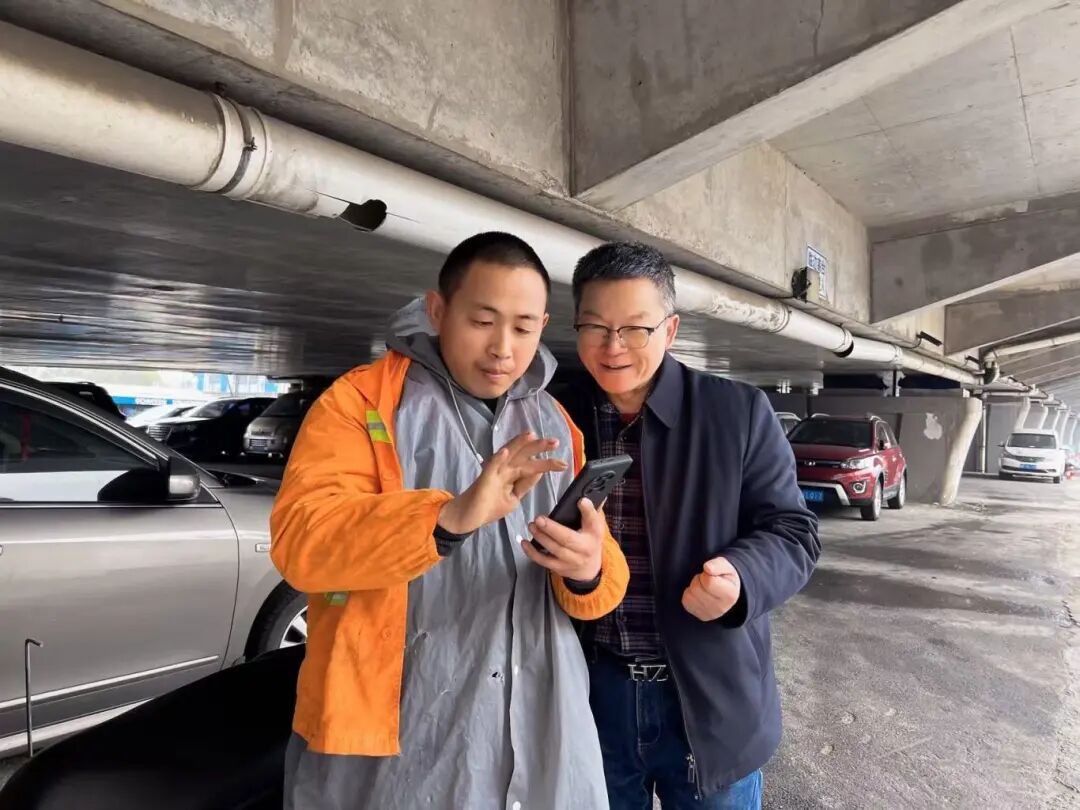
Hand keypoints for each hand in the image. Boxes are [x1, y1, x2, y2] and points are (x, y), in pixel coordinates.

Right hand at [438, 432, 566, 534]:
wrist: (468, 517)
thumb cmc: (489, 506)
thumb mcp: (513, 497)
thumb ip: (525, 484)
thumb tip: (539, 472)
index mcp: (512, 473)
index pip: (532, 464)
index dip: (547, 463)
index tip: (563, 464)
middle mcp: (505, 469)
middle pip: (524, 454)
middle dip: (539, 447)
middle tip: (555, 442)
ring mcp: (494, 472)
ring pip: (509, 454)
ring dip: (519, 444)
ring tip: (532, 435)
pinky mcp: (484, 479)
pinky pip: (491, 466)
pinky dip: (498, 458)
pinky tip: (506, 451)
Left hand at [521, 498, 603, 580]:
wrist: (589, 569)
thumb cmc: (589, 542)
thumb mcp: (594, 526)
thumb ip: (589, 512)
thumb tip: (583, 497)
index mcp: (594, 534)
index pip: (593, 521)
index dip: (588, 511)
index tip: (581, 501)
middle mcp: (584, 548)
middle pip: (567, 539)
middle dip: (551, 528)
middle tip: (539, 519)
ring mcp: (571, 560)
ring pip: (554, 549)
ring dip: (540, 537)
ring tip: (532, 526)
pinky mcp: (559, 567)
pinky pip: (544, 561)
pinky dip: (532, 552)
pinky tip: (524, 543)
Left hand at [681, 556, 741, 621]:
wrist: (726, 592)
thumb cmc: (725, 577)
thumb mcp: (726, 566)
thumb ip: (718, 564)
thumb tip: (707, 568)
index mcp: (730, 594)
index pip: (708, 581)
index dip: (706, 574)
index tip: (711, 574)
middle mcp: (721, 608)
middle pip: (696, 588)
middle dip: (699, 579)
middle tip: (707, 580)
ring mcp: (710, 614)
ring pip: (689, 594)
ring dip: (694, 586)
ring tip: (704, 586)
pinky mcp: (700, 616)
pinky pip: (686, 601)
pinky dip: (690, 594)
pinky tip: (700, 593)